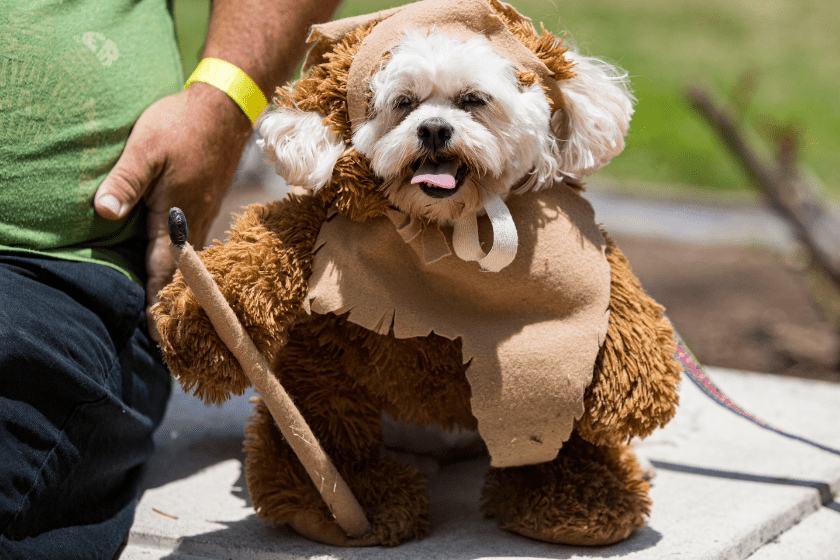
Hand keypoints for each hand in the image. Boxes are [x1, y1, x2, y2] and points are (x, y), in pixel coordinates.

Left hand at [94, 82, 251, 338]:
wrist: (225, 109)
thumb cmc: (181, 125)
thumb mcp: (145, 148)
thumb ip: (124, 181)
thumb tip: (103, 213)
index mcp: (175, 212)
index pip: (163, 266)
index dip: (157, 298)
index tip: (156, 330)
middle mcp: (193, 219)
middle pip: (181, 270)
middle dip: (172, 300)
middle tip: (165, 332)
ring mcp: (204, 212)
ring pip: (191, 257)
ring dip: (181, 283)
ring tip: (172, 308)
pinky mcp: (208, 203)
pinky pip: (197, 242)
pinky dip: (188, 262)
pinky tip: (182, 266)